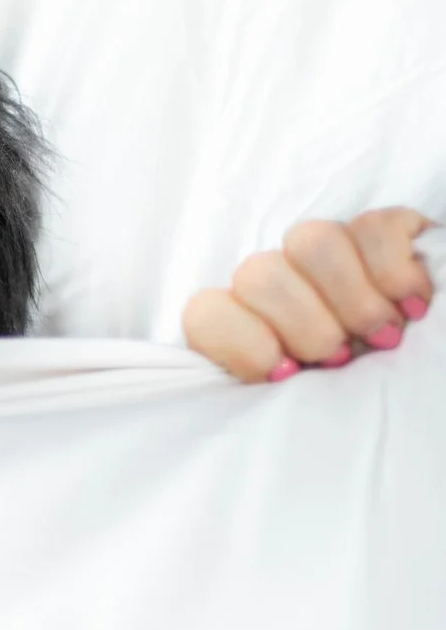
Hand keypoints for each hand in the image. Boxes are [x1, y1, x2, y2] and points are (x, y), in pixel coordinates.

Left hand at [182, 209, 432, 382]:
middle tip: (343, 359)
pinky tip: (414, 305)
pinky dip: (395, 271)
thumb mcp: (311, 403)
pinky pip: (375, 226)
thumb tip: (268, 380)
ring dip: (351, 299)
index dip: (243, 344)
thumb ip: (275, 388)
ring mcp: (326, 253)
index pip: (205, 312)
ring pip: (309, 240)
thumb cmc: (363, 396)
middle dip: (307, 327)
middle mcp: (279, 282)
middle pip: (258, 275)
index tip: (287, 374)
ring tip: (385, 337)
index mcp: (250, 326)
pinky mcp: (381, 232)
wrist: (426, 375)